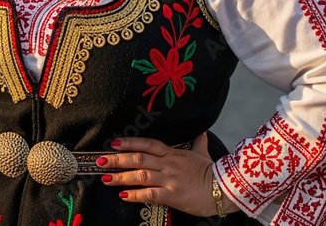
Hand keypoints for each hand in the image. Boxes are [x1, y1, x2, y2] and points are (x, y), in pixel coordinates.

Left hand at [95, 132, 239, 216]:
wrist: (226, 189)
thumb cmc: (213, 172)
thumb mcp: (203, 154)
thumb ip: (197, 142)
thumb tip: (200, 131)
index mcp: (173, 153)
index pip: (147, 144)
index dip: (130, 142)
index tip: (114, 142)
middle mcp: (169, 164)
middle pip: (138, 158)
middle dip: (117, 159)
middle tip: (99, 161)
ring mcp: (170, 179)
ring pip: (141, 175)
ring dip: (121, 176)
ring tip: (105, 178)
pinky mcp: (173, 195)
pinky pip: (150, 194)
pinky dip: (135, 194)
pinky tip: (123, 195)